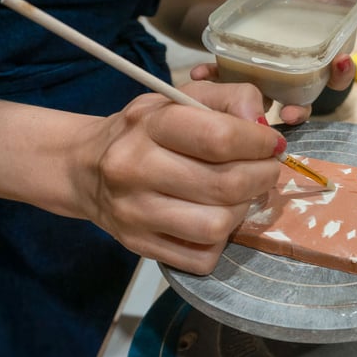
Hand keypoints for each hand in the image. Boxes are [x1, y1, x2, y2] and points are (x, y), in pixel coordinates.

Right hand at [75, 81, 282, 274]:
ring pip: (217, 225)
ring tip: (239, 195)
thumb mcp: (179, 98)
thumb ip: (229, 99)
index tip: (271, 144)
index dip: (259, 143)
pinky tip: (214, 218)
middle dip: (262, 177)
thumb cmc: (144, 130)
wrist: (84, 168)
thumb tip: (262, 124)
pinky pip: (203, 257)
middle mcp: (135, 168)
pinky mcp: (139, 246)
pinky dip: (220, 241)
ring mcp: (134, 213)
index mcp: (149, 124)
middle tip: (266, 170)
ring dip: (242, 210)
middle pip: (226, 184)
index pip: (219, 137)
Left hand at [190, 0, 356, 124]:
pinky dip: (211, 82)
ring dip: (257, 112)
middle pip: (303, 104)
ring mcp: (262, 85)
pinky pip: (222, 89)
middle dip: (300, 111)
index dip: (342, 74)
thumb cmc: (277, 11)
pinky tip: (200, 73)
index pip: (337, 78)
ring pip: (265, 107)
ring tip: (253, 109)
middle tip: (291, 113)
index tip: (341, 62)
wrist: (229, 11)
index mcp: (313, 64)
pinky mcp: (232, 82)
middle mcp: (290, 82)